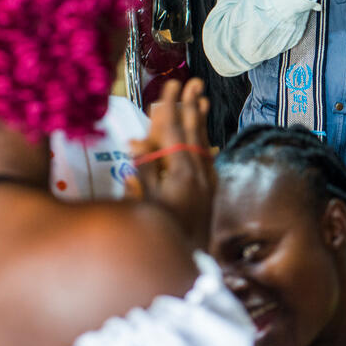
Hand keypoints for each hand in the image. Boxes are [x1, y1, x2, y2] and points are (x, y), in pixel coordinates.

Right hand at [127, 78, 215, 248]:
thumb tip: (135, 143)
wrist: (188, 263)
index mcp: (181, 174)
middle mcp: (199, 175)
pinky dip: (205, 143)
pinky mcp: (210, 194)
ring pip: (204, 144)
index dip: (172, 108)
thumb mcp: (144, 205)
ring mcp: (207, 184)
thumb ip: (143, 174)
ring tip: (203, 100)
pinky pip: (208, 160)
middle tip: (193, 83)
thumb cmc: (160, 236)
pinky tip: (205, 139)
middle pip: (195, 133)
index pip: (176, 132)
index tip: (171, 86)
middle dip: (192, 106)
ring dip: (201, 122)